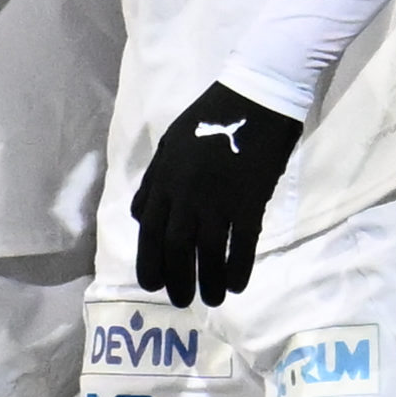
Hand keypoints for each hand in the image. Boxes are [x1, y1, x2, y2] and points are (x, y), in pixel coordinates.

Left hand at [128, 82, 301, 304]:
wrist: (256, 96)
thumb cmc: (213, 117)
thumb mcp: (170, 143)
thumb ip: (153, 180)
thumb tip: (138, 215)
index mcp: (165, 179)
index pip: (148, 231)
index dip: (149, 262)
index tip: (154, 284)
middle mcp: (186, 194)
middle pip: (175, 248)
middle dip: (176, 279)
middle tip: (181, 300)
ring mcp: (218, 199)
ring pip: (207, 252)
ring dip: (207, 281)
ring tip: (212, 300)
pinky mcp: (249, 201)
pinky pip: (241, 244)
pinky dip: (237, 268)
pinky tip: (237, 285)